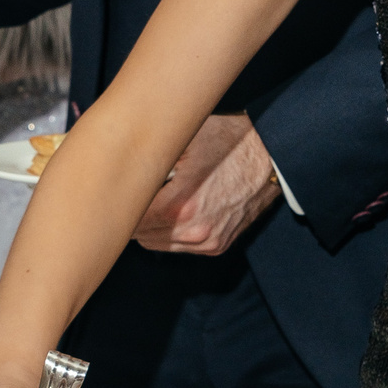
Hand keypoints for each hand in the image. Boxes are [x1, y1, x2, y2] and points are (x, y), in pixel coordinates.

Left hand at [133, 114, 279, 254]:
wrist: (271, 156)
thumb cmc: (230, 142)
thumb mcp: (185, 140)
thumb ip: (150, 158)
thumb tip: (120, 162)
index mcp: (181, 206)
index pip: (131, 220)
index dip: (120, 203)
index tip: (117, 191)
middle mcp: (194, 231)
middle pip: (140, 236)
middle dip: (134, 216)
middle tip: (132, 195)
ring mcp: (207, 242)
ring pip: (157, 244)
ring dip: (151, 227)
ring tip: (154, 201)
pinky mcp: (218, 246)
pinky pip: (180, 247)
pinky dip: (172, 233)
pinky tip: (175, 210)